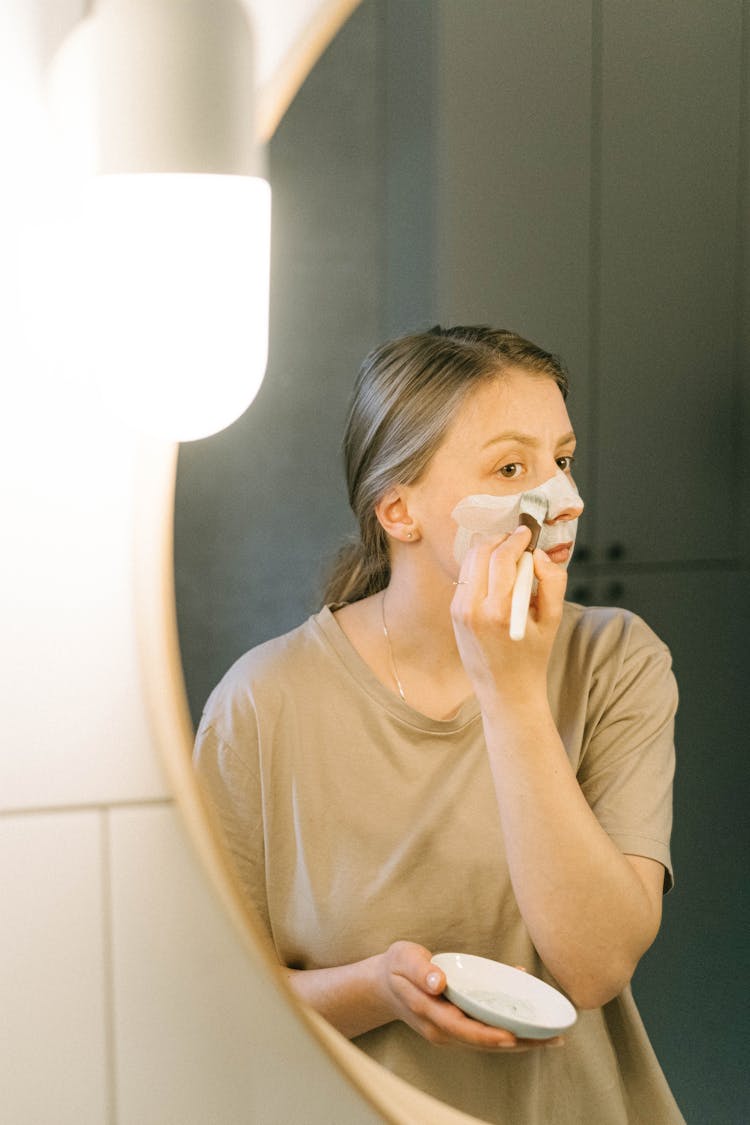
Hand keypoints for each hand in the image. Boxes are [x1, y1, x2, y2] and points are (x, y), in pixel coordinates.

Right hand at [376, 941, 561, 1051]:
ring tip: (551, 1038)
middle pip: (483, 1042)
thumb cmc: (397, 968)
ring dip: (519, 1042)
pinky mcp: (457, 1027)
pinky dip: (507, 1030)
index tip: (514, 1035)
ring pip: (487, 1042)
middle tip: (552, 1039)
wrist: (384, 985)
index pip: (464, 1029)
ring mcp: (449, 1032)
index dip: (489, 1035)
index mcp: (429, 1013)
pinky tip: (529, 1023)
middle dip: (518, 1043)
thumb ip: (420, 969)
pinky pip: (485, 1032)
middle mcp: (442, 1030)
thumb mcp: (403, 959)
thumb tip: (439, 981)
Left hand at [450, 526, 566, 707]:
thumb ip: (553, 582)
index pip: (502, 558)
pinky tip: (497, 573)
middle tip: (518, 539)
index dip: (516, 539)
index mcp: (498, 612)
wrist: (505, 690)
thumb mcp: (553, 620)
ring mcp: (459, 610)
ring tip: (509, 553)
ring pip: (469, 560)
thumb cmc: (533, 656)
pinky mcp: (454, 612)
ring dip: (489, 549)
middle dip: (500, 539)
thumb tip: (539, 555)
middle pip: (480, 552)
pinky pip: (466, 576)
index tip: (528, 532)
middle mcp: (473, 608)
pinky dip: (481, 566)